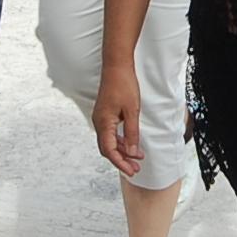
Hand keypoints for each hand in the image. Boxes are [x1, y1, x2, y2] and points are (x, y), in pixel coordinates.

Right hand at [92, 64, 144, 178]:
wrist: (116, 66)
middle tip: (135, 169)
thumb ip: (132, 132)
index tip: (131, 170)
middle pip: (108, 149)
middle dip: (121, 160)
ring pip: (109, 141)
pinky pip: (110, 133)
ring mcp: (100, 118)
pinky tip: (131, 144)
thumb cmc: (123, 84)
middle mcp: (98, 122)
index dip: (120, 163)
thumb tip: (133, 151)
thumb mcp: (132, 111)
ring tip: (137, 158)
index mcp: (103, 123)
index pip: (110, 150)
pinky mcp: (104, 114)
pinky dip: (121, 140)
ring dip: (122, 150)